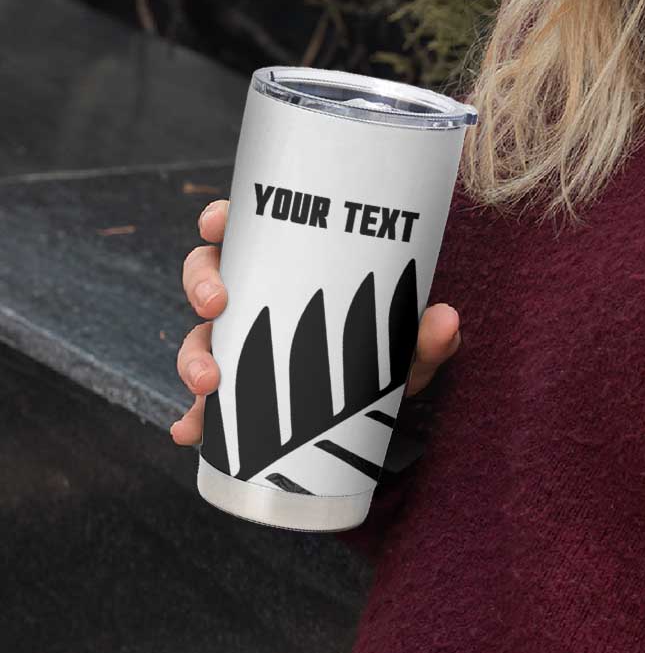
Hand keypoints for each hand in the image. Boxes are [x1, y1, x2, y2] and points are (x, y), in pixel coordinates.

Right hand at [169, 198, 461, 444]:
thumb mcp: (409, 345)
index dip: (221, 219)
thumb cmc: (388, 352)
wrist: (383, 406)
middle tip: (217, 305)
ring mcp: (244, 343)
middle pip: (207, 276)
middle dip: (201, 286)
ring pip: (199, 335)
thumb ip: (428, 336)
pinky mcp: (239, 391)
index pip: (247, 228)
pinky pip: (205, 401)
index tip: (217, 222)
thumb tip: (446, 319)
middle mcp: (259, 297)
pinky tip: (190, 432)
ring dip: (192, 355)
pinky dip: (194, 417)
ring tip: (207, 383)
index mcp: (290, 265)